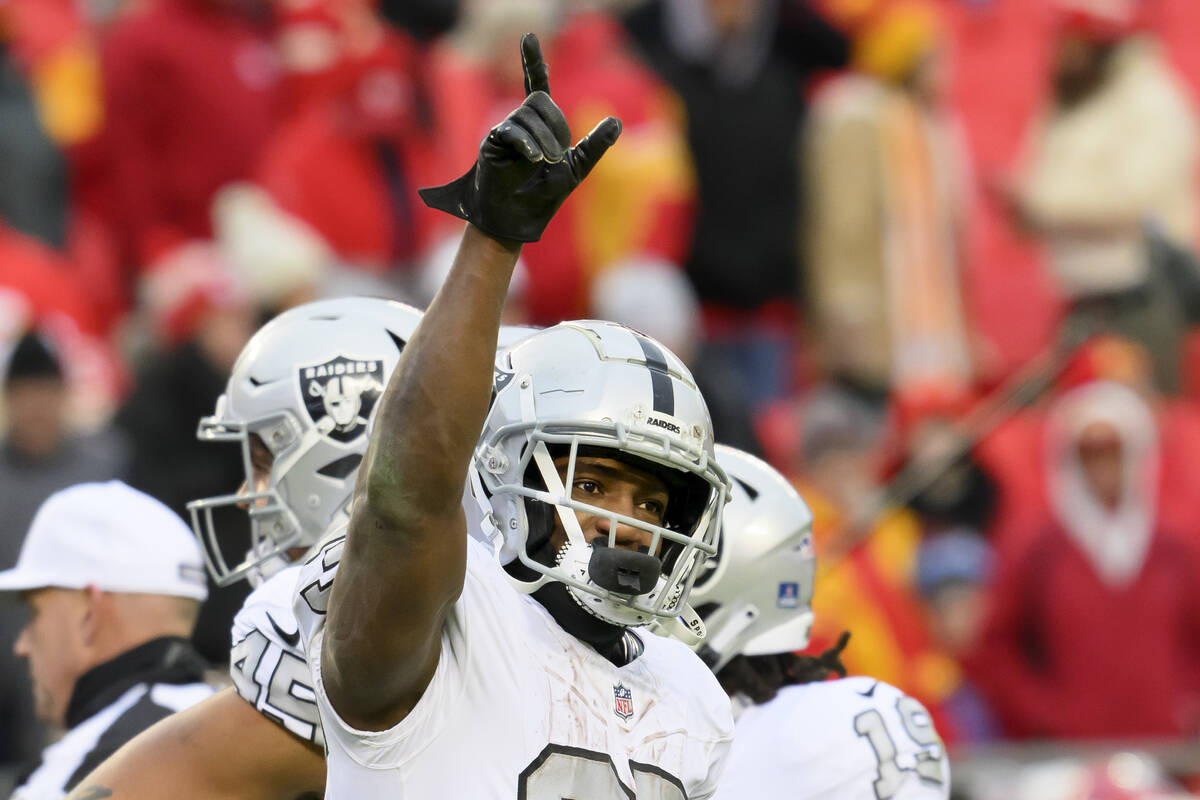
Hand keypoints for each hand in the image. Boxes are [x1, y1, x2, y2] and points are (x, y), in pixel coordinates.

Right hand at [418, 33, 621, 242]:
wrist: (520, 218)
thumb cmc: (545, 195)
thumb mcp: (578, 168)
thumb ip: (595, 145)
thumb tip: (616, 121)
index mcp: (539, 124)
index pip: (536, 85)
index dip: (533, 61)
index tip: (529, 36)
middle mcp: (519, 122)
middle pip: (539, 100)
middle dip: (555, 125)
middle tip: (558, 154)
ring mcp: (504, 131)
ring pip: (527, 114)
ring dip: (544, 140)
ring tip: (546, 162)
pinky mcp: (491, 144)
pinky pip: (510, 131)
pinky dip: (526, 143)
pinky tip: (534, 158)